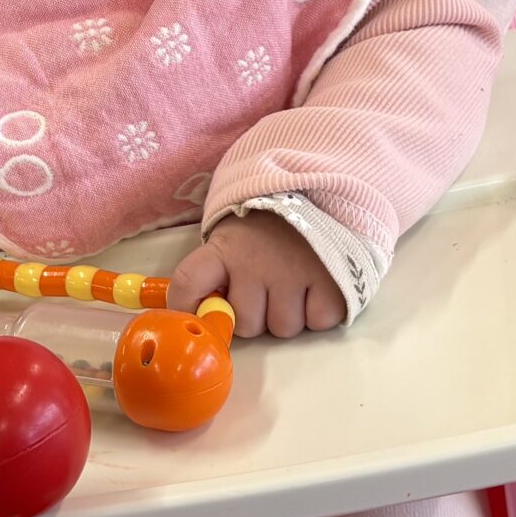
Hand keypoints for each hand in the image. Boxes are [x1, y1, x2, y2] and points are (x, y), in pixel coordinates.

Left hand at [167, 211, 344, 338]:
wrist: (321, 188)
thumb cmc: (269, 223)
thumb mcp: (234, 235)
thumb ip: (216, 270)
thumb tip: (201, 312)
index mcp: (225, 247)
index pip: (189, 281)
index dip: (185, 306)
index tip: (196, 317)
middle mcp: (255, 262)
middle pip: (246, 324)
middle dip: (256, 316)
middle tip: (266, 291)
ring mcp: (294, 272)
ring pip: (284, 328)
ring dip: (288, 315)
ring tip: (294, 286)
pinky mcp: (330, 280)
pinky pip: (319, 320)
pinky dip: (319, 311)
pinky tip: (318, 286)